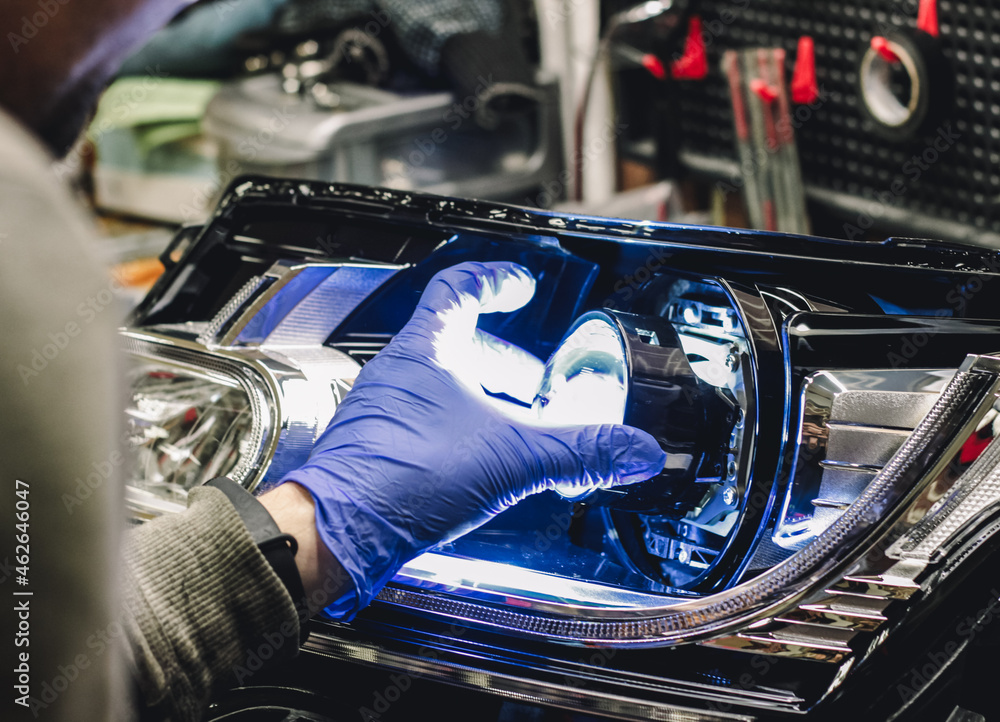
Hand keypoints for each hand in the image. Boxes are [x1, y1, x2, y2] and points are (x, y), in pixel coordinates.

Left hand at [276, 262, 665, 617]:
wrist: (339, 533)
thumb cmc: (401, 479)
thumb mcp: (510, 459)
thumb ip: (578, 453)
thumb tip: (634, 450)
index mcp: (426, 352)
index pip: (459, 289)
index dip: (496, 281)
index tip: (521, 284)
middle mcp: (399, 374)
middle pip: (457, 342)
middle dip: (505, 358)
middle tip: (535, 378)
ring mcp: (385, 410)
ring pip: (442, 384)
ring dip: (483, 395)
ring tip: (516, 421)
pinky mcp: (380, 449)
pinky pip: (428, 420)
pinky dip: (462, 428)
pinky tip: (481, 460)